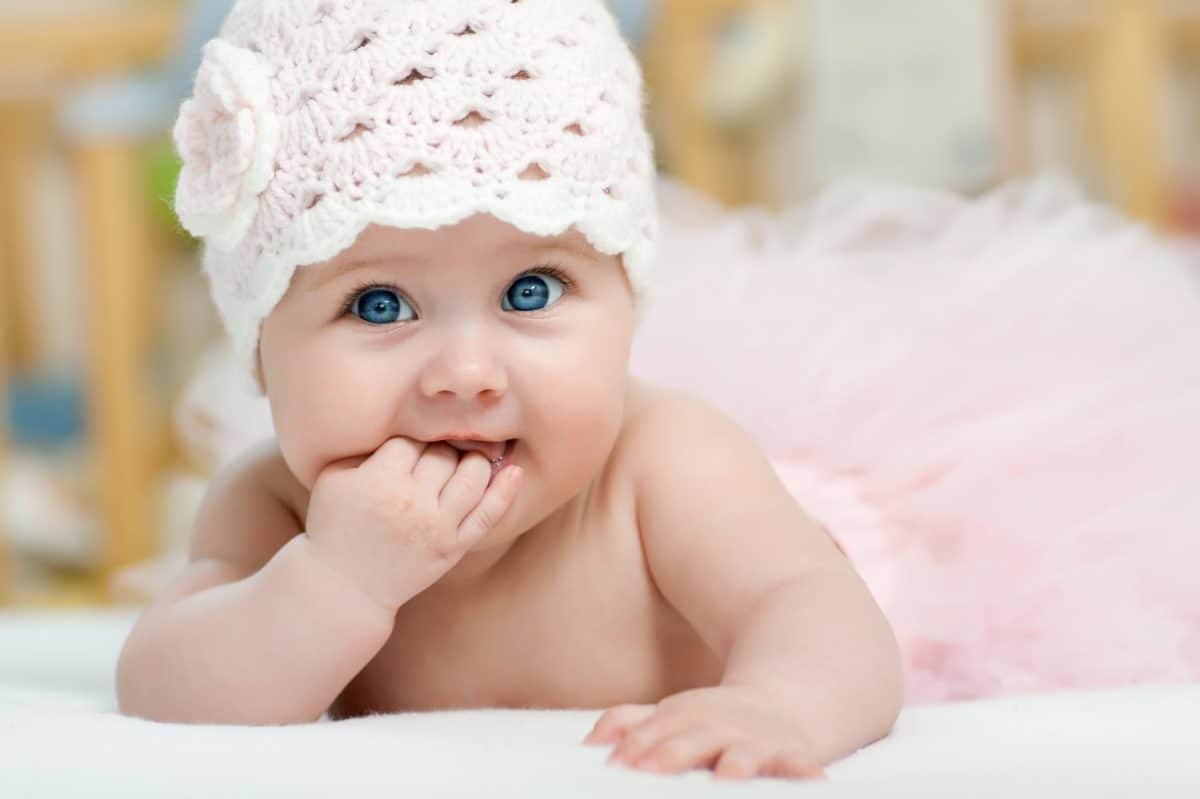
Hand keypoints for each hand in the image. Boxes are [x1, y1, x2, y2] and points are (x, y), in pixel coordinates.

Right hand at [304, 437, 522, 612]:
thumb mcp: (333, 479)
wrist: (344, 585)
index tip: (406, 451)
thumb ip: (364, 447)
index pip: (411, 441)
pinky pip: (488, 515)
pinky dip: (505, 491)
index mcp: (380, 480)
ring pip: (472, 476)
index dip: (410, 441)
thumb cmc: (335, 526)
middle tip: (434, 453)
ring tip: (463, 458)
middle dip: (441, 448)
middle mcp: (412, 502)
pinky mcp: (453, 547)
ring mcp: (437, 526)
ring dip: (474, 460)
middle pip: (443, 454)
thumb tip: (402, 422)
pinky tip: (514, 471)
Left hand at [583, 685, 828, 780]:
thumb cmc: (715, 721)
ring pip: (744, 755)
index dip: (635, 747)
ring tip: (727, 777)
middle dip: (674, 753)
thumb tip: (590, 743)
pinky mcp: (791, 757)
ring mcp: (755, 743)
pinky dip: (805, 775)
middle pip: (693, 740)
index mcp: (685, 718)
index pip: (653, 732)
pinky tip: (811, 783)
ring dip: (736, 764)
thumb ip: (632, 725)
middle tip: (653, 770)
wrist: (786, 703)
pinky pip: (800, 768)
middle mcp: (719, 729)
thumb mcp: (674, 715)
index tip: (616, 766)